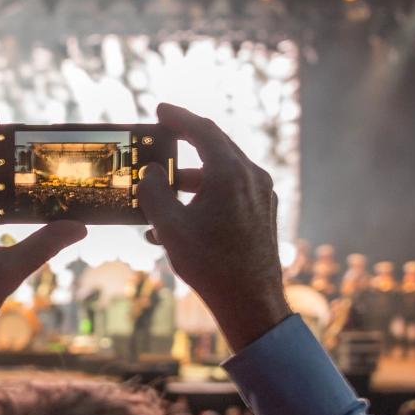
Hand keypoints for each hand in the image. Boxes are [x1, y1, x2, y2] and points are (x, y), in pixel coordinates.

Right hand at [138, 103, 289, 349]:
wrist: (251, 303)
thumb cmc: (212, 266)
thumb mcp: (170, 227)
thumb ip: (154, 192)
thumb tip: (151, 172)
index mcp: (231, 173)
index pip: (203, 130)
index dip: (179, 117)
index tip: (160, 111)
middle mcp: (252, 178)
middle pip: (216, 148)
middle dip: (184, 146)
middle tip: (161, 143)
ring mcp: (262, 196)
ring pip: (222, 174)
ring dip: (191, 181)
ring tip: (162, 197)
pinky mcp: (263, 214)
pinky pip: (232, 193)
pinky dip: (206, 197)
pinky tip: (182, 222)